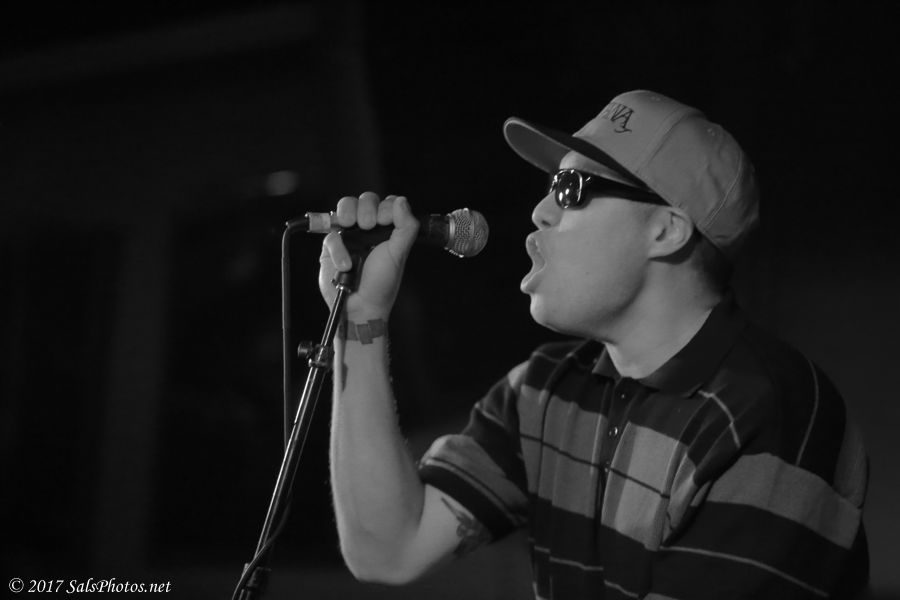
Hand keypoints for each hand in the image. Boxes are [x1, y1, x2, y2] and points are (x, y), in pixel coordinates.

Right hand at [318, 192, 419, 319]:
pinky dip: (338, 248)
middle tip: (368, 226)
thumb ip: (406, 226)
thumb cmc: (382, 283)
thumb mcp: (399, 254)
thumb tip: (402, 201)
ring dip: (348, 212)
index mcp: (388, 229)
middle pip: (365, 200)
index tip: (385, 221)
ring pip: (345, 207)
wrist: (360, 306)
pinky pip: (331, 234)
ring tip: (352, 226)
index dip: (385, 207)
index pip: (387, 203)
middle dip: (366, 208)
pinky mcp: (331, 246)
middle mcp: (369, 230)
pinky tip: (346, 264)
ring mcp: (349, 235)